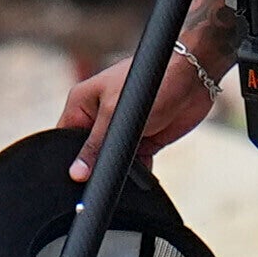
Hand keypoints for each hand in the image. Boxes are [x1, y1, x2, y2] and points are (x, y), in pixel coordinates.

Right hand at [57, 43, 221, 170]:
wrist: (193, 77)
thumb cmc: (151, 81)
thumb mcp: (115, 115)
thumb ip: (95, 146)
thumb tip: (77, 172)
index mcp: (82, 103)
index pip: (64, 137)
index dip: (67, 158)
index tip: (73, 179)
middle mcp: (99, 117)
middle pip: (88, 153)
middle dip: (95, 167)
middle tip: (102, 177)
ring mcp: (122, 130)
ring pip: (112, 161)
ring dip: (120, 170)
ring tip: (127, 173)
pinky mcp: (143, 140)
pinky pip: (134, 164)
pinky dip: (138, 172)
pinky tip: (141, 177)